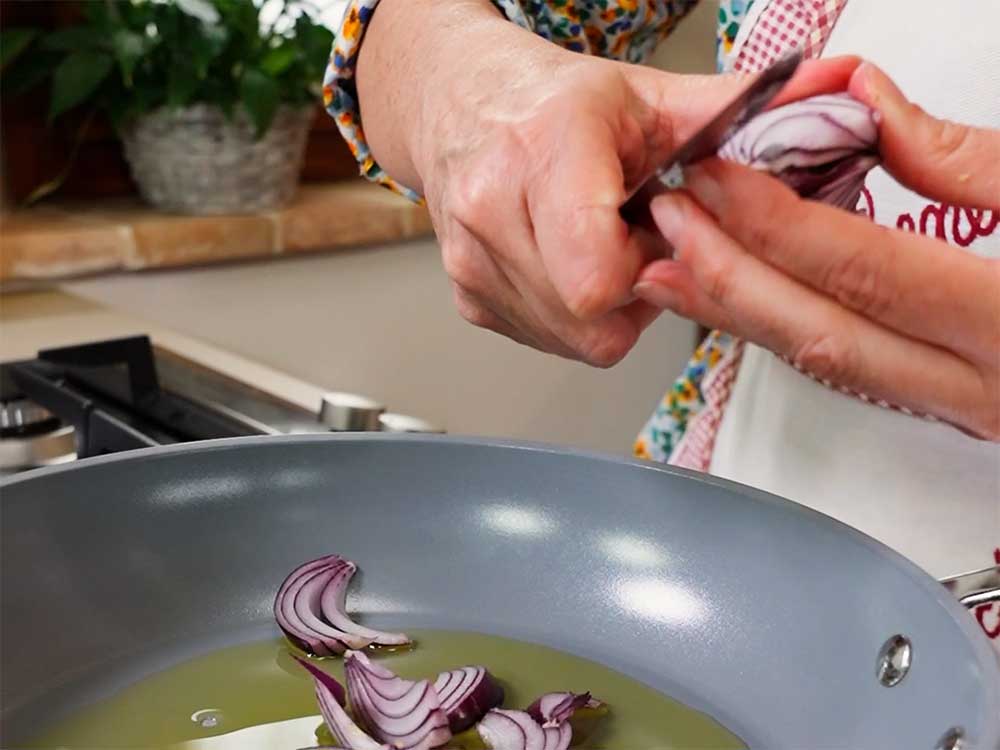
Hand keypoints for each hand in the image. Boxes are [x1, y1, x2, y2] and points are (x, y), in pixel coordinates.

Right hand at [357, 0, 858, 364]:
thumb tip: (827, 96)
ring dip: (608, 305)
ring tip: (603, 243)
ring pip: (575, 338)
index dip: (650, 269)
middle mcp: (492, 209)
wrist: (464, 107)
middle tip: (635, 236)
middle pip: (594, 319)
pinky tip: (573, 261)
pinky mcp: (470, 298)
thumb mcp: (651, 96)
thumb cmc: (556, 104)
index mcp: (546, 149)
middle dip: (636, 290)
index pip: (597, 275)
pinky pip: (549, 339)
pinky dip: (575, 313)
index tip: (661, 230)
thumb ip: (737, 109)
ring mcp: (473, 261)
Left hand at [634, 63, 999, 437]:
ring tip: (671, 268)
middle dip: (730, 274)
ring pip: (827, 366)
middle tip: (667, 218)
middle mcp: (987, 389)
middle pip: (826, 333)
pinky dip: (785, 332)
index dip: (776, 220)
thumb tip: (861, 101)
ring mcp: (967, 411)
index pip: (866, 269)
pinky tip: (744, 302)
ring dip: (740, 315)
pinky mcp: (956, 409)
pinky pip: (851, 374)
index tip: (715, 172)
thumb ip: (966, 157)